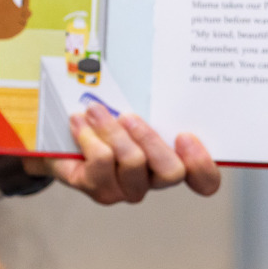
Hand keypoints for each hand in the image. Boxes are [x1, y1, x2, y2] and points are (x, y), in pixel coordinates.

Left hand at [50, 102, 220, 204]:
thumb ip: (148, 102)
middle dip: (151, 139)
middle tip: (129, 116)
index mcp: (173, 160)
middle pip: (171, 172)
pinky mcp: (100, 190)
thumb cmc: (106, 119)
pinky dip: (88, 136)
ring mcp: (127, 189)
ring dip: (113, 131)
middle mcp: (154, 180)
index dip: (202, 165)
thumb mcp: (131, 106)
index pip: (204, 180)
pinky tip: (79, 122)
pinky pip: (101, 162)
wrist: (62, 138)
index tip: (185, 136)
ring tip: (95, 110)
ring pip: (134, 162)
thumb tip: (151, 78)